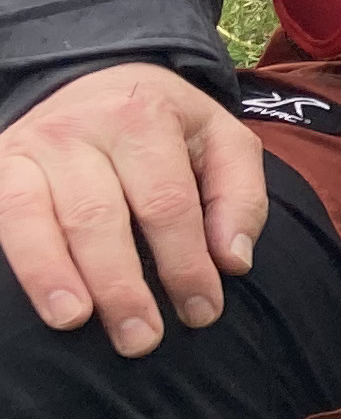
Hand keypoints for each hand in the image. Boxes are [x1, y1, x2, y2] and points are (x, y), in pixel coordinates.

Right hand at [0, 63, 264, 353]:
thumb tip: (233, 261)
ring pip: (34, 217)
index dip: (185, 264)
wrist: (97, 79)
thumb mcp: (221, 138)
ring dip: (53, 275)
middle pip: (99, 216)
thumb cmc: (167, 125)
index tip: (201, 312)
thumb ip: (239, 196)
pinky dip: (16, 257)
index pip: (167, 203)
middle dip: (122, 285)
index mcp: (143, 116)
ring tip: (74, 321)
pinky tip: (30, 296)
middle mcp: (79, 129)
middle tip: (142, 339)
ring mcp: (28, 148)